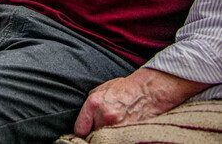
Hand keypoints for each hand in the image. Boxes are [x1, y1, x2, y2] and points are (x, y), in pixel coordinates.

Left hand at [74, 68, 210, 135]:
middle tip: (100, 128)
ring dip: (107, 136)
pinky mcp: (131, 134)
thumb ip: (89, 106)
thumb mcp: (101, 90)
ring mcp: (119, 127)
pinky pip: (120, 140)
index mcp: (94, 104)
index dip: (82, 132)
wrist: (149, 91)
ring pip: (106, 139)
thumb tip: (83, 119)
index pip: (80, 129)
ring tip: (112, 127)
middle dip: (95, 133)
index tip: (85, 132)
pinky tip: (121, 131)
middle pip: (93, 136)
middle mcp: (105, 116)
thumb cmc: (125, 89)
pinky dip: (119, 137)